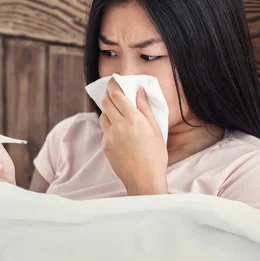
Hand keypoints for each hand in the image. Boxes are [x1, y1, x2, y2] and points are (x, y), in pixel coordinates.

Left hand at [99, 78, 167, 195]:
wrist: (144, 180)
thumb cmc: (155, 155)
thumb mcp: (156, 130)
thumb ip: (146, 109)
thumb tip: (139, 91)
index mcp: (133, 119)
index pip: (117, 95)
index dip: (114, 85)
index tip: (114, 80)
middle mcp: (119, 126)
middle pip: (106, 103)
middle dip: (108, 95)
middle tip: (113, 92)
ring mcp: (110, 137)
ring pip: (103, 116)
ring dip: (108, 110)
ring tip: (117, 111)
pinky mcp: (106, 146)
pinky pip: (104, 130)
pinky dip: (109, 125)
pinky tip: (119, 130)